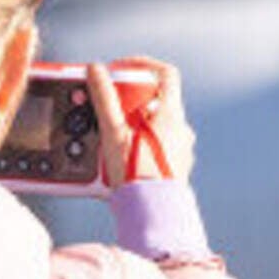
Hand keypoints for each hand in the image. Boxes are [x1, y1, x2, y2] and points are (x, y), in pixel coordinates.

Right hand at [93, 60, 196, 188]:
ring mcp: (182, 149)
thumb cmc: (136, 174)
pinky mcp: (177, 167)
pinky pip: (159, 146)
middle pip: (157, 100)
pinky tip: (123, 157)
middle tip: (111, 109)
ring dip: (135, 124)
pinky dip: (142, 143)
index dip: (143, 65)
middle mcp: (182, 130)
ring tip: (112, 137)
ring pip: (158, 124)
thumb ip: (105, 98)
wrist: (153, 213)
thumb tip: (97, 71)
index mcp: (172, 116)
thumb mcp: (114, 132)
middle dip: (131, 101)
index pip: (165, 74)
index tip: (122, 69)